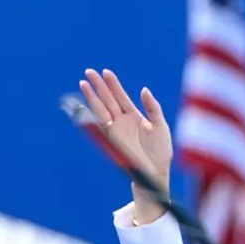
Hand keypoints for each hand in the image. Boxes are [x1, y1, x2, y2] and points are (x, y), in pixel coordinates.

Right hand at [79, 69, 172, 221]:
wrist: (156, 172)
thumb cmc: (160, 151)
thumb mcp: (160, 126)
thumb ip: (153, 107)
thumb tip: (144, 89)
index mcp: (135, 117)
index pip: (122, 97)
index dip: (114, 85)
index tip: (106, 71)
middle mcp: (123, 121)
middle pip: (108, 99)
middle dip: (99, 86)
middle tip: (89, 71)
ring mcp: (116, 129)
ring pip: (101, 108)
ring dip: (92, 96)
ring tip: (84, 82)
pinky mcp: (112, 138)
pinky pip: (100, 123)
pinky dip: (93, 112)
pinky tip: (86, 102)